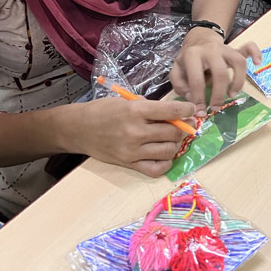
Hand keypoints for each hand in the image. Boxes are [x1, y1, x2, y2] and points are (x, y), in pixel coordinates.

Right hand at [68, 97, 195, 176]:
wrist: (79, 128)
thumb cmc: (103, 111)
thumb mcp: (126, 101)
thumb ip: (149, 108)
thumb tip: (175, 113)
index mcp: (135, 111)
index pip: (171, 111)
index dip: (187, 110)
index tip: (192, 110)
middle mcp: (135, 132)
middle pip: (173, 132)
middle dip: (183, 128)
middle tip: (185, 124)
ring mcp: (132, 151)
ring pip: (168, 151)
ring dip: (175, 144)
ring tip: (172, 138)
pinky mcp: (128, 164)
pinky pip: (156, 169)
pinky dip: (165, 163)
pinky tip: (164, 155)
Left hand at [170, 28, 260, 115]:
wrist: (199, 39)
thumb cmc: (188, 59)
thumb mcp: (177, 69)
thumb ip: (180, 84)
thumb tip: (192, 98)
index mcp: (192, 55)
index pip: (196, 79)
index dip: (198, 98)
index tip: (200, 112)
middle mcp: (211, 50)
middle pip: (220, 73)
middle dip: (219, 94)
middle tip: (216, 107)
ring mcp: (225, 49)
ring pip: (238, 62)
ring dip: (238, 81)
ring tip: (232, 94)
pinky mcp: (235, 49)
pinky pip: (248, 48)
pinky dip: (255, 53)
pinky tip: (258, 62)